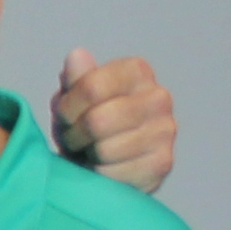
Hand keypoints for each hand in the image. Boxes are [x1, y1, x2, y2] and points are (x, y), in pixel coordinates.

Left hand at [53, 49, 175, 193]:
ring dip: (86, 155)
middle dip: (75, 135)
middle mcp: (159, 97)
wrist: (99, 159)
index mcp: (136, 71)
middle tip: (75, 138)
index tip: (64, 116)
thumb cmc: (83, 122)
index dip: (68, 108)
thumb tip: (77, 56)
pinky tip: (103, 166)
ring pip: (106, 149)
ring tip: (89, 150)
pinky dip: (99, 174)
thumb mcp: (71, 97)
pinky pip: (116, 173)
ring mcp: (166, 130)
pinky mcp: (163, 162)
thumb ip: (75, 78)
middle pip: (98, 121)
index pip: (92, 88)